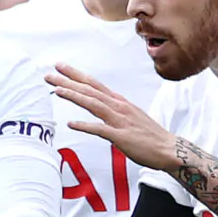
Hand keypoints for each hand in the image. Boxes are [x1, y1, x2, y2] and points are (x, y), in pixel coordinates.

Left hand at [49, 66, 178, 170]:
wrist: (168, 149)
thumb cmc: (149, 136)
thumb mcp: (130, 117)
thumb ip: (114, 112)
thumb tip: (101, 111)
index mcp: (119, 102)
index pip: (94, 84)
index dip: (76, 75)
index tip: (60, 67)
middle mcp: (119, 107)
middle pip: (90, 90)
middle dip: (68, 81)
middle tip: (49, 74)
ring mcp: (120, 121)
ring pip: (93, 104)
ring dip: (74, 96)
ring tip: (56, 90)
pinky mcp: (121, 137)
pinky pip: (100, 130)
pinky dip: (85, 126)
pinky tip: (71, 124)